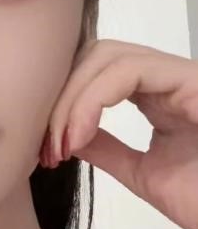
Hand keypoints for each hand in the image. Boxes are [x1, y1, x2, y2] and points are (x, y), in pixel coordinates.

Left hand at [40, 39, 197, 228]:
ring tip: (61, 145)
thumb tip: (66, 133)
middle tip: (46, 147)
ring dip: (71, 99)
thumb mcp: (145, 173)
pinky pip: (130, 70)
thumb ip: (108, 148)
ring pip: (108, 56)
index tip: (45, 150)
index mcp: (160, 94)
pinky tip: (79, 136)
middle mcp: (170, 77)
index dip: (62, 102)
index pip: (95, 72)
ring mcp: (184, 75)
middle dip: (60, 97)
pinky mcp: (194, 81)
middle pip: (96, 55)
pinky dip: (92, 100)